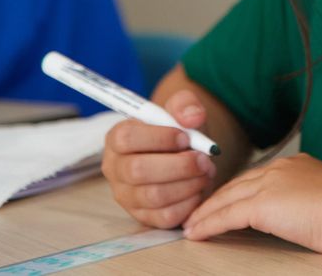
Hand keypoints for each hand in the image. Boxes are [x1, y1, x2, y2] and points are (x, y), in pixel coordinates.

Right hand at [101, 89, 217, 227]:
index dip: (159, 138)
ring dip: (188, 184)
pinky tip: (199, 188)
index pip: (126, 138)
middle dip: (179, 165)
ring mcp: (127, 196)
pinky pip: (165, 216)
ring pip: (154, 196)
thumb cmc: (177, 131)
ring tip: (206, 172)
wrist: (184, 155)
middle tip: (203, 159)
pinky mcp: (144, 216)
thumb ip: (185, 105)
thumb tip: (192, 117)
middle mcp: (115, 169)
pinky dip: (189, 203)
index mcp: (117, 138)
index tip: (185, 137)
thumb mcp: (181, 110)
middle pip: (138, 171)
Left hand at [182, 153, 321, 254]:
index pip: (257, 177)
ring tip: (190, 225)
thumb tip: (304, 215)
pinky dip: (208, 224)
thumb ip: (310, 201)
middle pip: (237, 184)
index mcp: (296, 165)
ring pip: (226, 198)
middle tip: (197, 211)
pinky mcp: (263, 205)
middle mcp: (280, 169)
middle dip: (215, 199)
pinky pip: (226, 215)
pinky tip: (196, 233)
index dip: (238, 190)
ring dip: (205, 212)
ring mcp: (270, 185)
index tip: (226, 200)